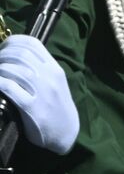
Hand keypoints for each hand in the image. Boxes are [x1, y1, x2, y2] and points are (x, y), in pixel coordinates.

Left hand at [0, 34, 77, 154]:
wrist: (66, 132)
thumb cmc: (55, 106)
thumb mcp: (53, 83)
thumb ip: (39, 69)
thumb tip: (13, 55)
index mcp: (55, 69)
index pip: (32, 44)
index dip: (12, 41)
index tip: (3, 48)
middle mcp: (50, 77)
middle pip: (21, 54)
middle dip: (2, 55)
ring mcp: (42, 92)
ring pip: (14, 69)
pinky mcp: (31, 107)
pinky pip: (9, 88)